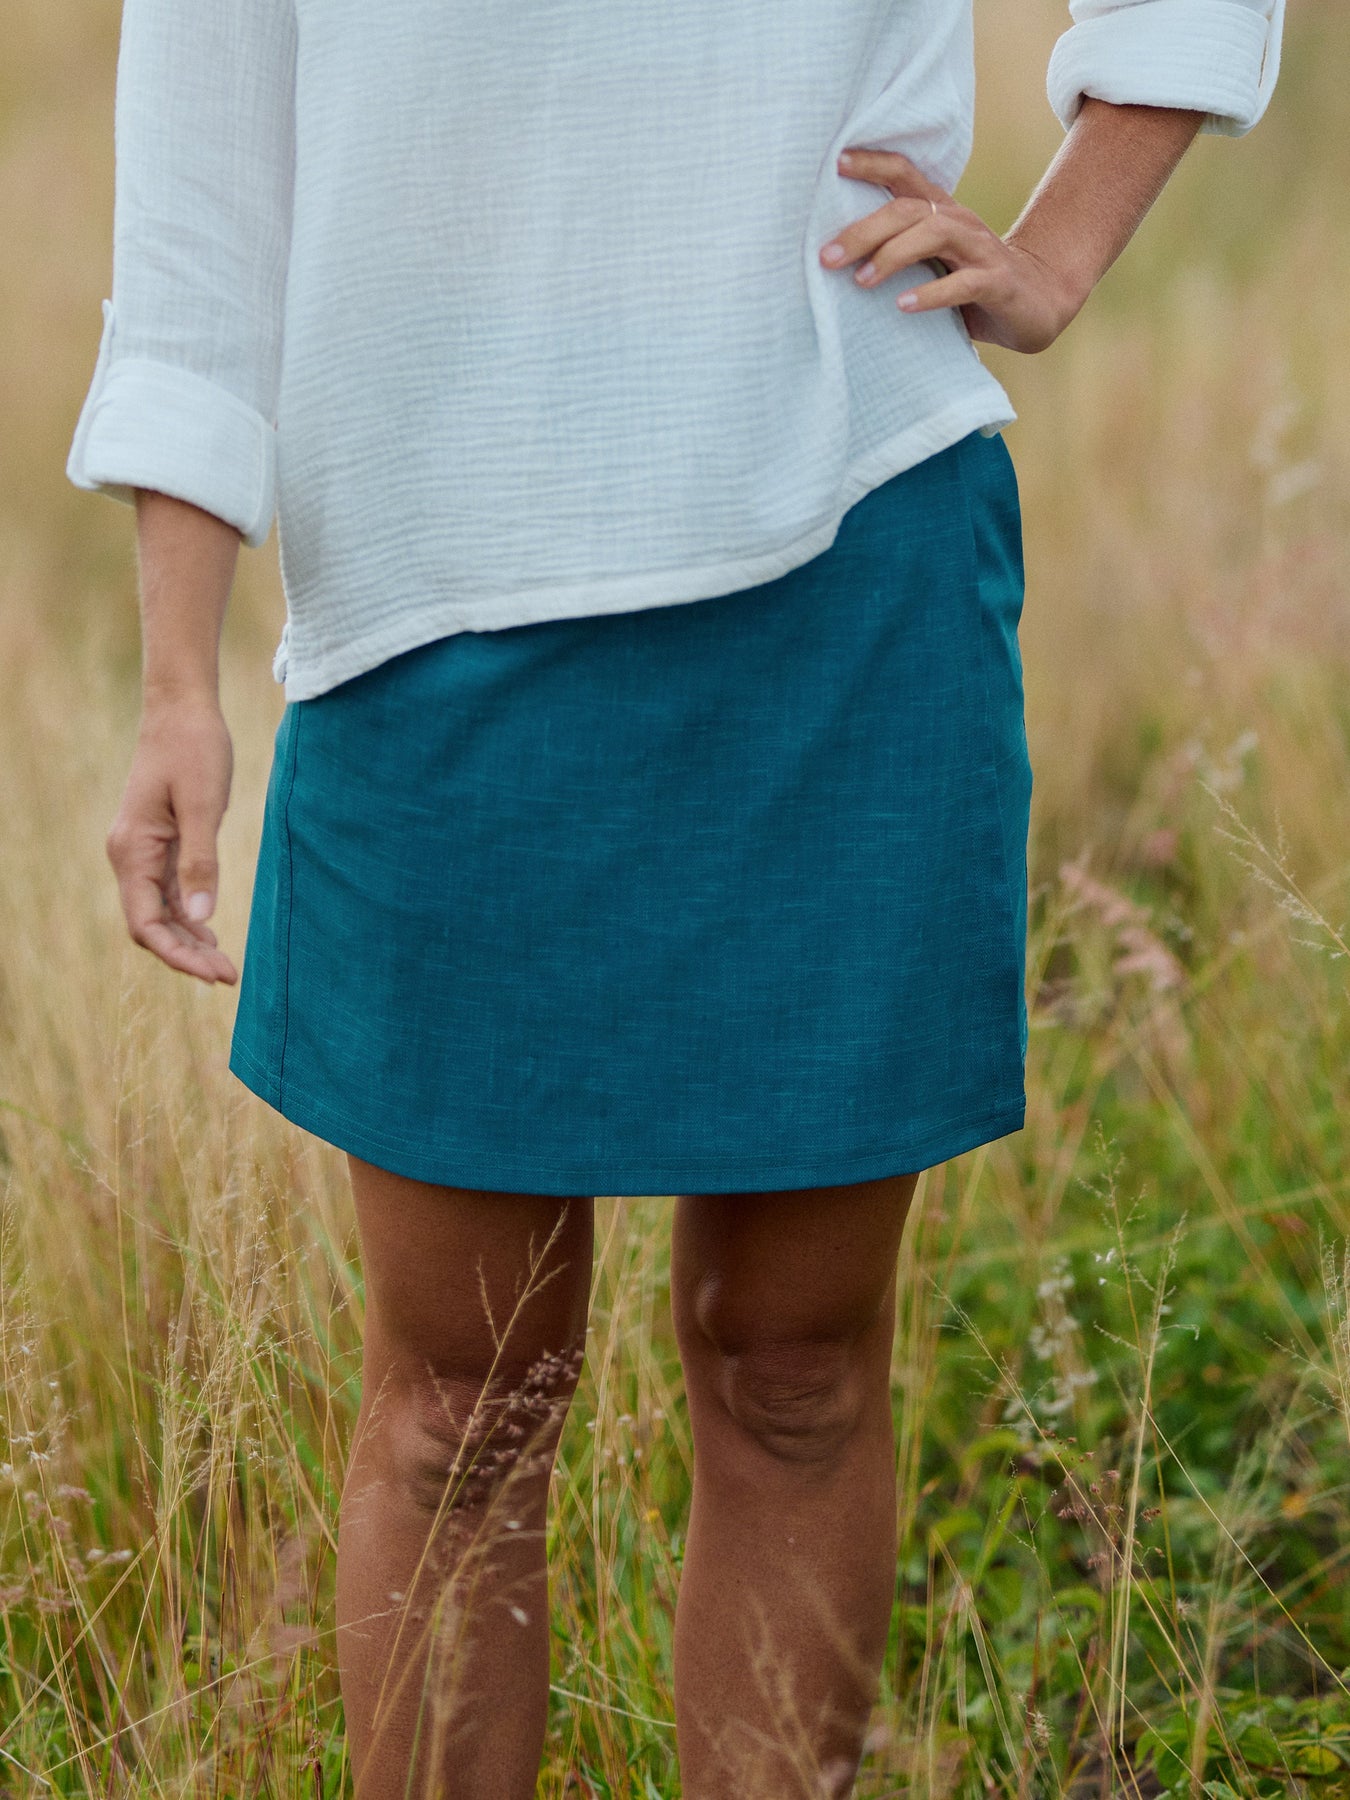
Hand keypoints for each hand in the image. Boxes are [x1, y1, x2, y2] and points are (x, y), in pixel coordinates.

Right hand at [105, 693, 237, 983]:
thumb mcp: (202, 806)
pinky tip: (210, 935)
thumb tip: (200, 920)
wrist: (182, 710)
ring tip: (225, 965)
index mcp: (132, 851)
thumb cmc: (194, 750)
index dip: (178, 955)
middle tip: (230, 976)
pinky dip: (188, 918)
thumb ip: (201, 862)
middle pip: (151, 925)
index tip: (215, 974)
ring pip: (160, 913)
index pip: (146, 924)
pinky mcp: (159, 844)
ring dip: (189, 941)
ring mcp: (142, 851)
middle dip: (186, 955)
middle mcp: (129, 856)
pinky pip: (167, 893)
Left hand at [819, 147, 1089, 353]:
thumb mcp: (930, 260)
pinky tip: (902, 305)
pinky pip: (962, 284)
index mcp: (939, 211)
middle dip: (864, 231)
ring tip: (861, 280)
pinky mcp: (997, 282)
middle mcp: (958, 221)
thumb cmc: (968, 281)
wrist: (1036, 301)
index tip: (835, 162)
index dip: (872, 163)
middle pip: (908, 210)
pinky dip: (931, 294)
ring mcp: (980, 249)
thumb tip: (832, 257)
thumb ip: (894, 250)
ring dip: (892, 256)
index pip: (903, 174)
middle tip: (826, 257)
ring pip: (933, 236)